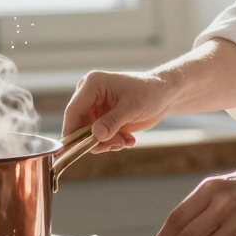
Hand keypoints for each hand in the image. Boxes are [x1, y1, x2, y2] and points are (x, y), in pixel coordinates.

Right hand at [63, 70, 177, 151]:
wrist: (163, 95)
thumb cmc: (149, 93)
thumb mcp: (131, 108)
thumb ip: (112, 122)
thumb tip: (95, 136)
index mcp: (92, 84)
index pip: (73, 111)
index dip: (71, 132)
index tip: (74, 150)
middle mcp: (89, 94)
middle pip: (79, 125)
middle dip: (96, 139)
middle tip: (116, 145)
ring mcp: (95, 107)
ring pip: (89, 134)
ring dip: (107, 142)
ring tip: (125, 141)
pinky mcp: (102, 117)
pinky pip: (99, 136)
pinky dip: (112, 141)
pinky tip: (128, 139)